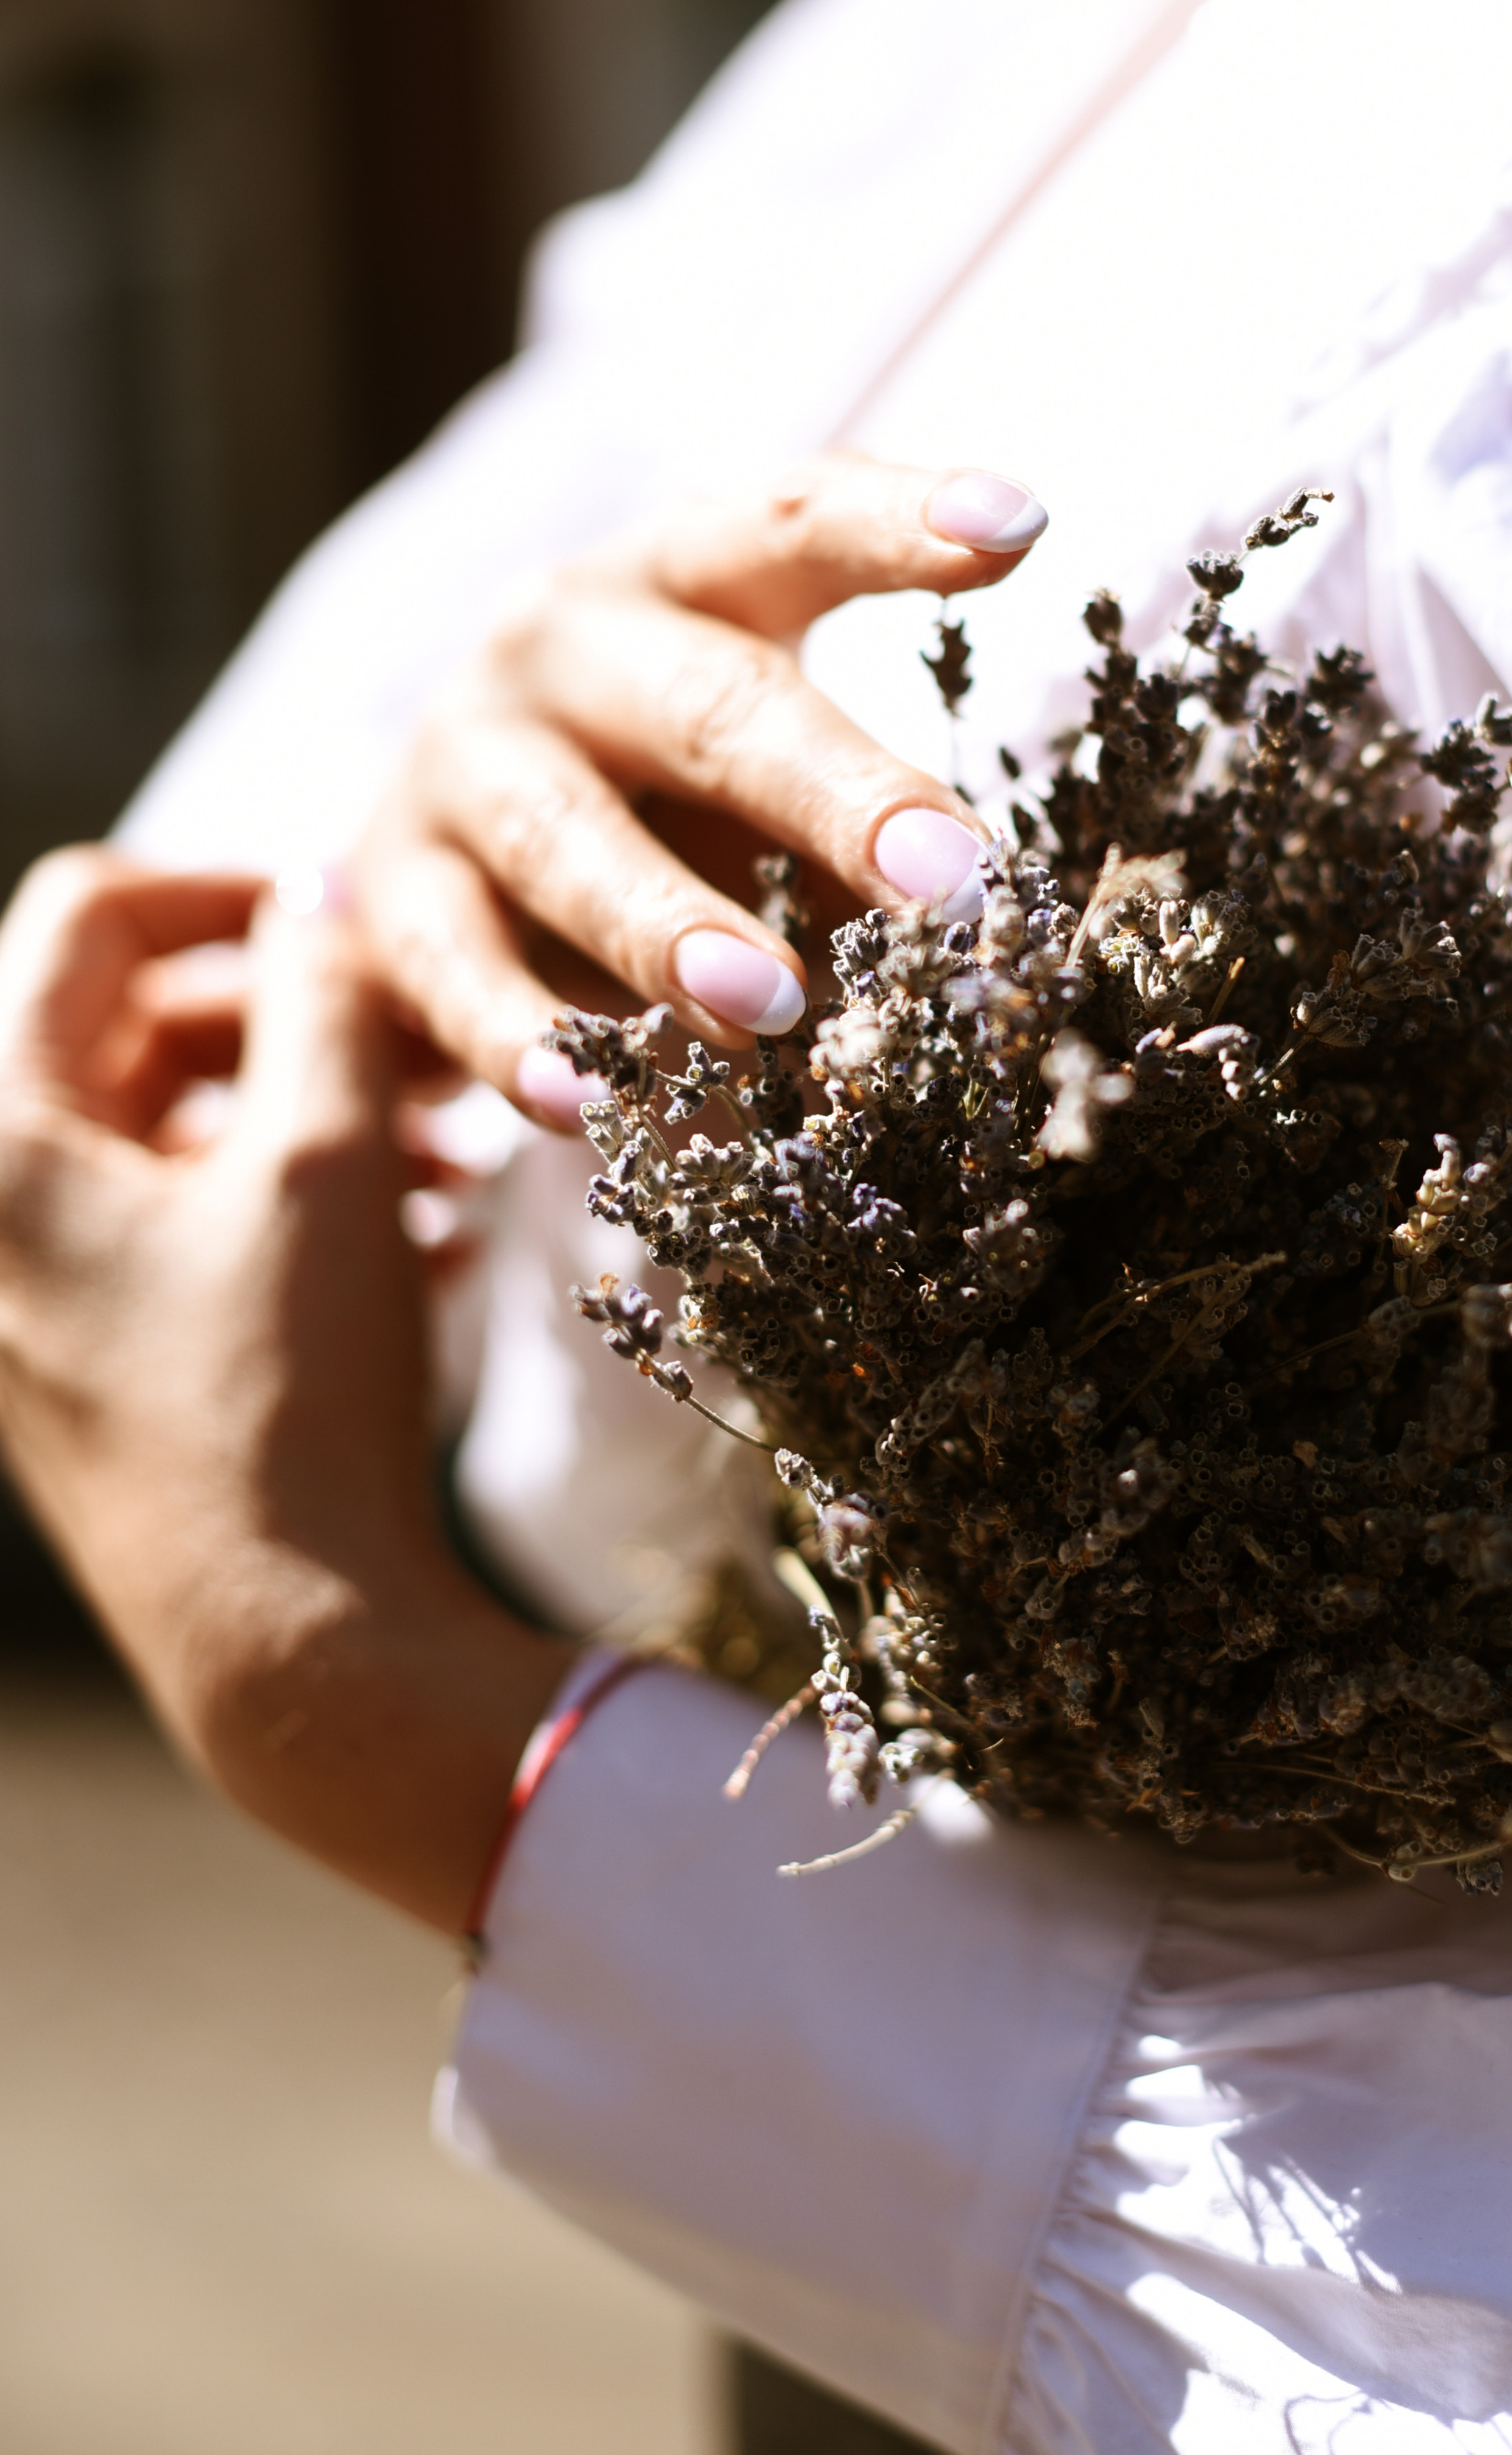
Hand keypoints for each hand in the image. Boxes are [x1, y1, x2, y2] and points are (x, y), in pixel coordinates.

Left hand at [0, 850, 573, 1930]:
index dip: (228, 887)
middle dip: (290, 1018)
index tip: (351, 912)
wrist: (285, 1650)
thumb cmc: (292, 1401)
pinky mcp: (82, 1365)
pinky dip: (281, 1203)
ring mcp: (24, 1298)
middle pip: (127, 1024)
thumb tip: (327, 889)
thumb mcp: (328, 1167)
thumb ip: (325, 998)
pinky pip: (172, 1228)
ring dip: (304, 1112)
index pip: (84, 916)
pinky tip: (419, 1239)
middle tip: (426, 1045)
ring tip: (445, 1153)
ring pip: (164, 1131)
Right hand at [351, 452, 1046, 1119]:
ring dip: (669, 926)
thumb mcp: (772, 780)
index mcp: (684, 580)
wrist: (439, 848)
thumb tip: (985, 957)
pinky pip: (450, 963)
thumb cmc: (665, 796)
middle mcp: (564, 644)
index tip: (1018, 523)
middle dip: (835, 795)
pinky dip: (513, 1035)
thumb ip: (864, 841)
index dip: (899, 520)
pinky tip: (581, 1103)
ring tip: (769, 1008)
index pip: (794, 522)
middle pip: (707, 703)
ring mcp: (463, 757)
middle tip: (948, 879)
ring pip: (564, 835)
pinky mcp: (391, 888)